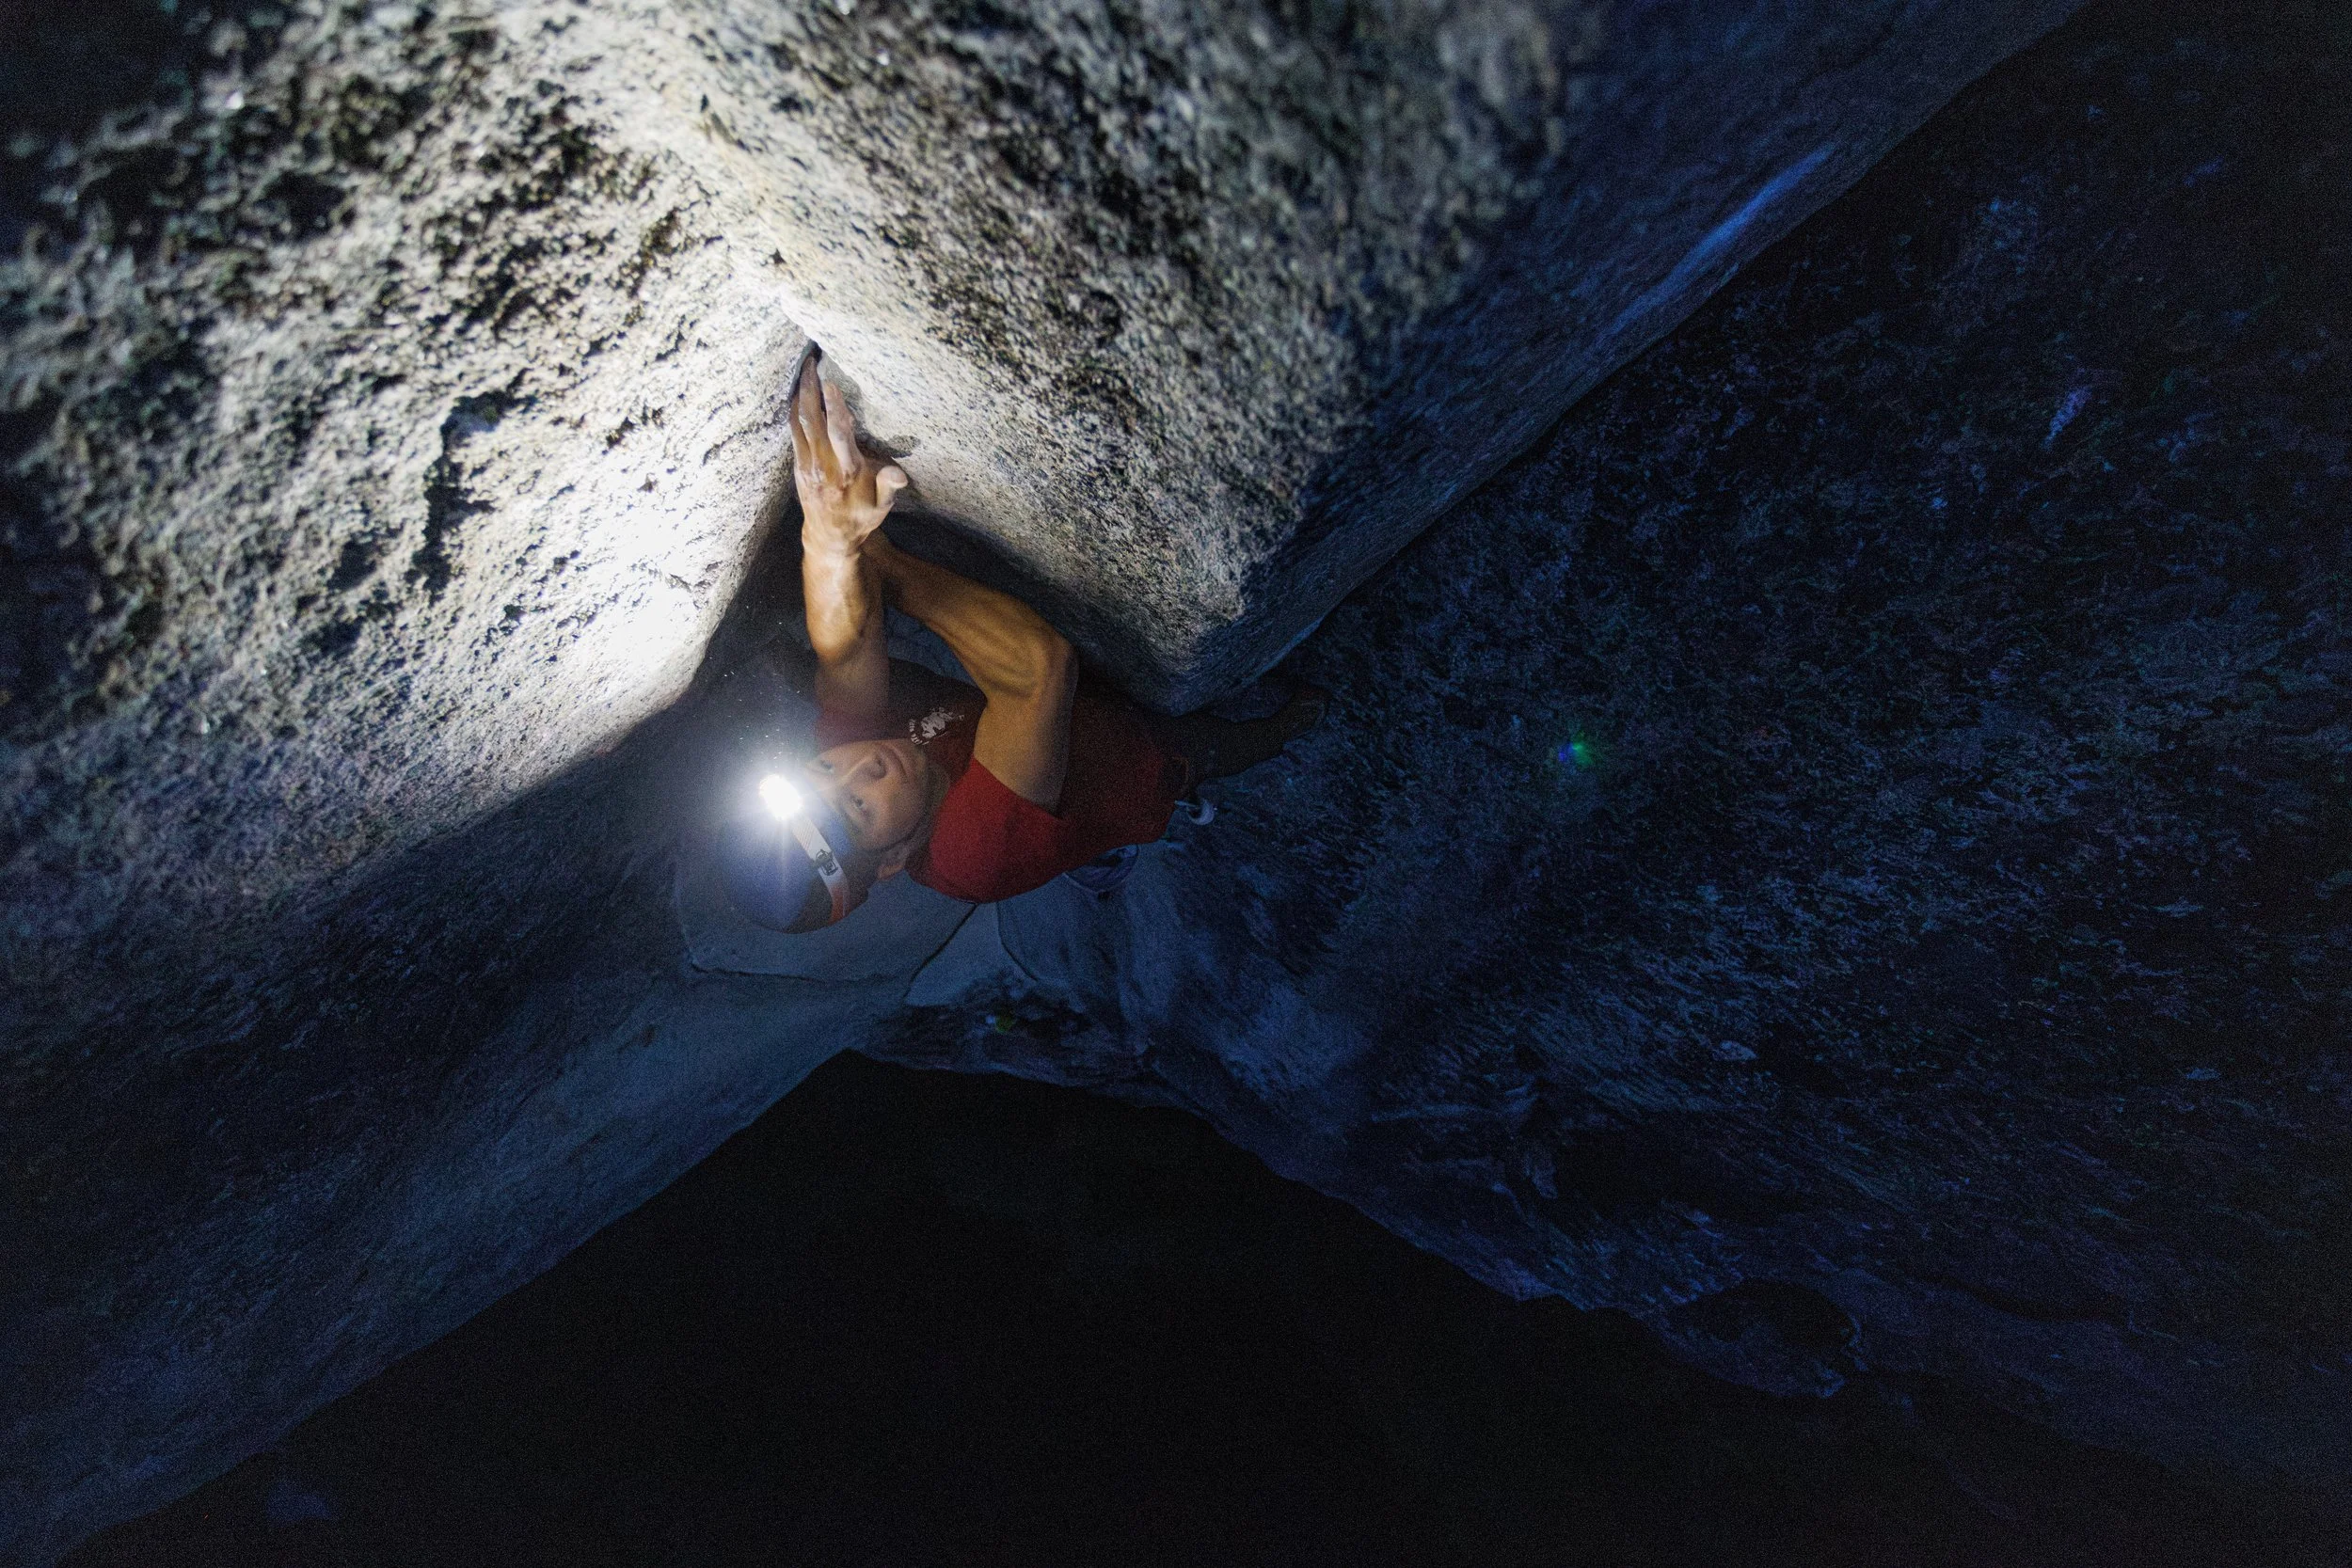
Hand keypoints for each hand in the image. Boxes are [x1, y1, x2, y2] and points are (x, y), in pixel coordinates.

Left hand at [790, 346, 906, 556]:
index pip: (838, 434)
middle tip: (811, 363)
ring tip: (804, 371)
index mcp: (846, 473)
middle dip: (809, 389)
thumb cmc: (860, 518)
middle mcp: (822, 466)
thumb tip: (897, 473)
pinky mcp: (798, 465)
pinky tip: (798, 395)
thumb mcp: (881, 507)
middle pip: (811, 420)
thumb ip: (887, 486)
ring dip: (799, 395)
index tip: (830, 384)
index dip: (834, 408)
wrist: (829, 538)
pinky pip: (793, 432)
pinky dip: (795, 410)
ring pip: (798, 423)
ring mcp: (806, 465)